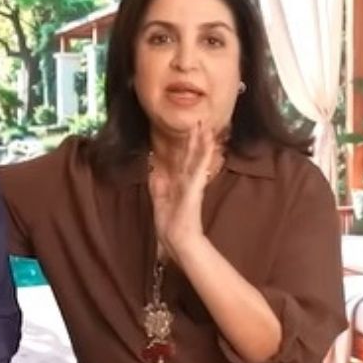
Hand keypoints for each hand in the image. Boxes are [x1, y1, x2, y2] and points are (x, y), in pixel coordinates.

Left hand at [149, 120, 221, 263]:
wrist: (178, 240)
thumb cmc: (170, 225)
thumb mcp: (160, 201)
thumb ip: (158, 185)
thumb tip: (155, 170)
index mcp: (181, 184)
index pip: (185, 160)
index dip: (188, 146)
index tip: (191, 132)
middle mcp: (189, 182)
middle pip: (193, 156)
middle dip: (197, 139)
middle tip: (201, 122)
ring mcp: (193, 185)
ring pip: (198, 159)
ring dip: (202, 143)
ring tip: (206, 129)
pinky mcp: (194, 189)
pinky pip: (199, 170)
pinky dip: (203, 157)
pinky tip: (208, 146)